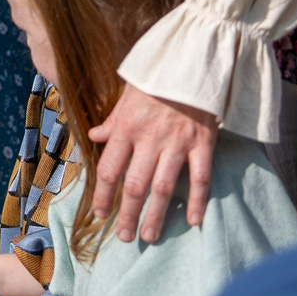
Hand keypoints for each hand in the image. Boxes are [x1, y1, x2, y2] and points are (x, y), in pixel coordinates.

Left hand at [89, 84, 217, 242]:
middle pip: (134, 186)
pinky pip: (200, 178)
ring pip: (163, 188)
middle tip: (125, 237)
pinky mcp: (202, 143)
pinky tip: (193, 221)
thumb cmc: (157, 76)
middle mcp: (149, 139)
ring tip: (151, 236)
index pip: (110, 169)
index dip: (103, 195)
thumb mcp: (127, 94)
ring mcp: (177, 143)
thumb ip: (112, 120)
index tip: (101, 214)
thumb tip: (94, 137)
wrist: (192, 58)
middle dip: (128, 215)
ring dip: (156, 216)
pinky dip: (197, 201)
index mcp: (127, 127)